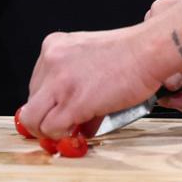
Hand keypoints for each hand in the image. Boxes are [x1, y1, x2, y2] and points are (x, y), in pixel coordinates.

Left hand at [18, 25, 172, 139]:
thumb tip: (74, 116)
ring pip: (32, 120)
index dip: (48, 102)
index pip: (36, 83)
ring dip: (50, 130)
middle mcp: (51, 61)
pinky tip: (80, 131)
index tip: (58, 110)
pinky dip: (63, 136)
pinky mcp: (73, 102)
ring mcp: (59, 82)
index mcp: (54, 46)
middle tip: (67, 124)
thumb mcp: (93, 60)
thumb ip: (76, 83)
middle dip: (48, 116)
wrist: (148, 52)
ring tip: (70, 130)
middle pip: (32, 101)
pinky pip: (52, 129)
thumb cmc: (130, 55)